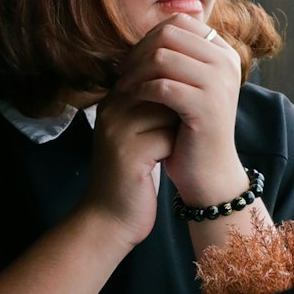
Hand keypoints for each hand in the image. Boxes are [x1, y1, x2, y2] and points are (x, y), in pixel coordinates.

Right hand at [88, 91, 177, 248]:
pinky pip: (168, 137)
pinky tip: (164, 163)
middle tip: (176, 132)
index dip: (171, 93)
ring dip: (176, 130)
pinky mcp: (130, 153)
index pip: (151, 75)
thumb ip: (149, 107)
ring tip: (166, 148)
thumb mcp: (134, 134)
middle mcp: (110, 111)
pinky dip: (173, 149)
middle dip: (176, 109)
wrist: (108, 219)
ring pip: (167, 111)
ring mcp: (117, 131)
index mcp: (111, 101)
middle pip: (160, 88)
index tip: (176, 116)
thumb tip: (185, 79)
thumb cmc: (129, 175)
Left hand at [115, 15, 244, 207]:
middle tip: (123, 72)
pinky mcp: (206, 106)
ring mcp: (219, 83)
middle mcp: (226, 62)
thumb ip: (178, 56)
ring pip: (163, 57)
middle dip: (139, 51)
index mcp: (224, 52)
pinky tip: (132, 99)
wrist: (209, 171)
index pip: (180, 23)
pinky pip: (162, 85)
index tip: (133, 58)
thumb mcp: (191, 84)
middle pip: (169, 35)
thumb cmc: (192, 127)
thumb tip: (146, 31)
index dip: (149, 36)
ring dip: (136, 71)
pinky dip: (141, 90)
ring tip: (124, 87)